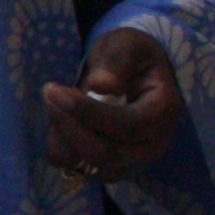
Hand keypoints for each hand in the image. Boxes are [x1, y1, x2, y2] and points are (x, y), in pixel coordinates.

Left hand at [43, 26, 183, 183]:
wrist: (133, 71)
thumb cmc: (131, 55)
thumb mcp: (127, 45)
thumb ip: (117, 62)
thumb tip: (103, 85)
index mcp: (164, 112)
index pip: (127, 126)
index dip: (87, 112)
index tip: (54, 89)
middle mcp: (153, 145)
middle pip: (106, 154)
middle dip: (68, 126)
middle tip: (49, 93)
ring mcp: (132, 161)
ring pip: (88, 166)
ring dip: (61, 137)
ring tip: (54, 104)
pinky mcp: (110, 167)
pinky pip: (77, 168)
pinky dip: (59, 148)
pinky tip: (59, 120)